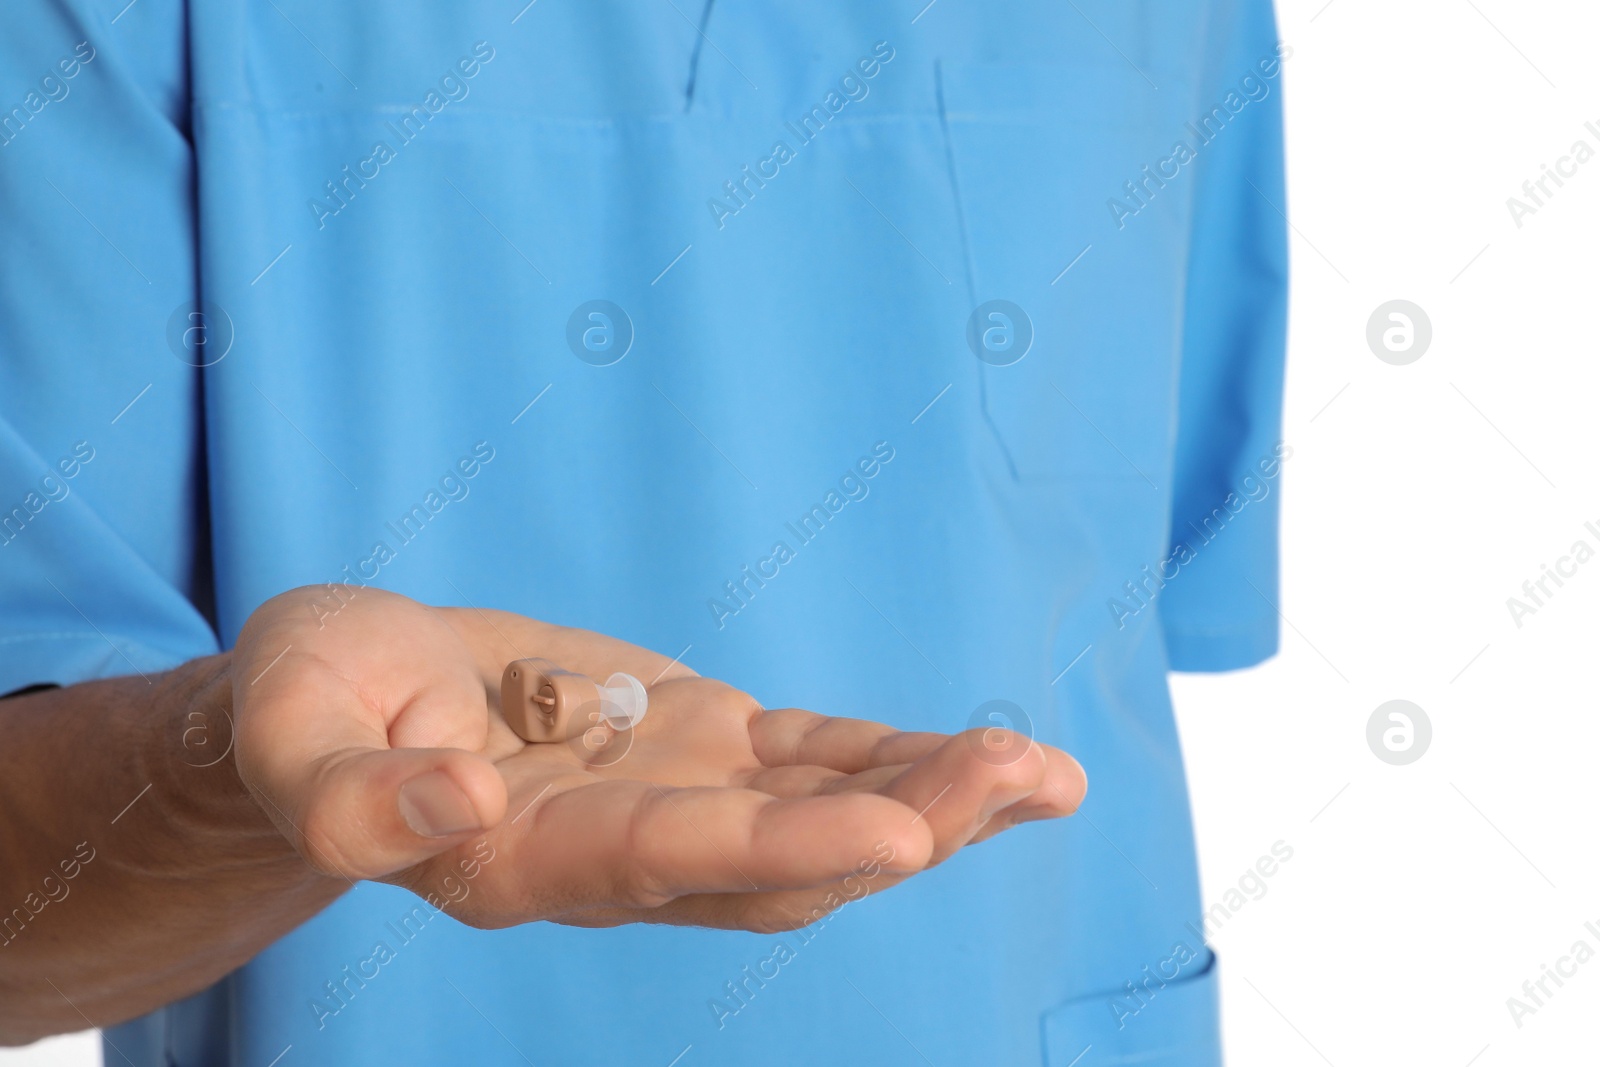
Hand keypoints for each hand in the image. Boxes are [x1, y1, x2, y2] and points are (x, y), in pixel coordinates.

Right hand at [232, 586, 1086, 931]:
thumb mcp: (293, 730)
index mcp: (523, 860)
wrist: (349, 698)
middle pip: (781, 860)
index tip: (904, 831)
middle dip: (905, 827)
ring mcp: (677, 798)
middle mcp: (622, 851)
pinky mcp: (704, 745)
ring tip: (1044, 775)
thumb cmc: (307, 708)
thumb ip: (356, 793)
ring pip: (822, 814)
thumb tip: (460, 797)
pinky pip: (819, 756)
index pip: (670, 859)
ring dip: (934, 798)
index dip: (786, 844)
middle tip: (1018, 782)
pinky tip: (996, 758)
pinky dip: (903, 755)